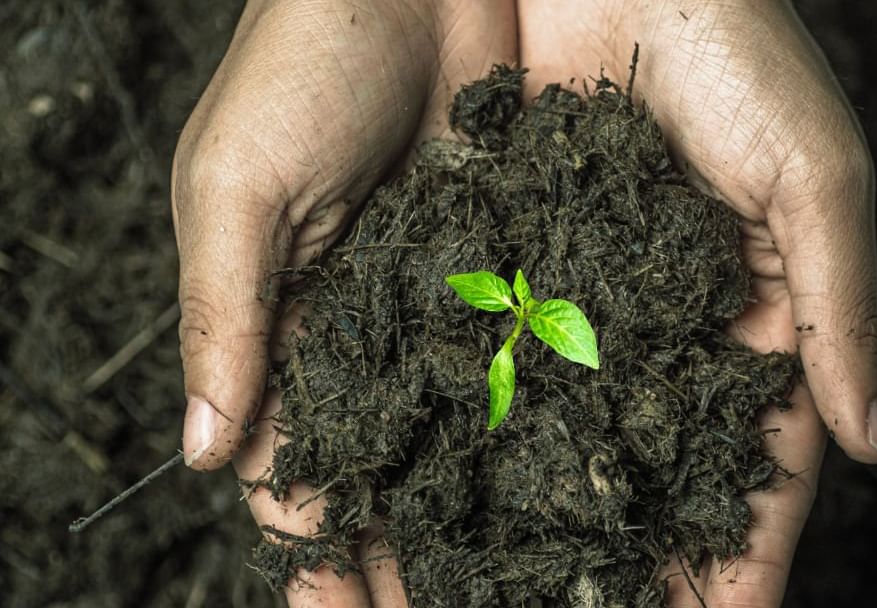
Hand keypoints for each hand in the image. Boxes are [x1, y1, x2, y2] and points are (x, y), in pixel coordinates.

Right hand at [171, 0, 514, 603]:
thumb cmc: (302, 56)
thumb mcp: (239, 185)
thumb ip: (224, 315)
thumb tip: (204, 452)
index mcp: (290, 321)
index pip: (297, 461)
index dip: (317, 547)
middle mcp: (375, 326)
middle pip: (392, 467)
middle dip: (412, 550)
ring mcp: (452, 300)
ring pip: (467, 428)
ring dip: (487, 504)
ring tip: (530, 578)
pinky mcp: (520, 259)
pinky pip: (533, 353)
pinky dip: (550, 417)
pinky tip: (581, 475)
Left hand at [518, 0, 876, 604]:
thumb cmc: (742, 49)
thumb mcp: (814, 177)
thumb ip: (839, 310)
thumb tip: (876, 443)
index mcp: (751, 313)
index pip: (756, 455)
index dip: (751, 546)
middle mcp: (665, 320)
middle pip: (658, 463)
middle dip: (643, 553)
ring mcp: (588, 297)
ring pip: (575, 430)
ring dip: (555, 512)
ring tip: (524, 594)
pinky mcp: (518, 258)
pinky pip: (503, 358)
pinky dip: (488, 427)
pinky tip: (463, 493)